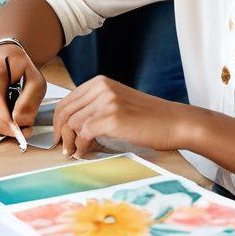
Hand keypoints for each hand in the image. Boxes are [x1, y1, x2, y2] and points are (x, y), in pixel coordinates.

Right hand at [0, 45, 45, 138]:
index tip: (20, 131)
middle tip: (25, 130)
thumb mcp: (36, 79)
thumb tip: (19, 121)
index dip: (6, 122)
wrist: (5, 55)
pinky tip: (8, 118)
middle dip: (7, 128)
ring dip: (2, 127)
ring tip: (19, 122)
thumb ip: (30, 100)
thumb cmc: (21, 66)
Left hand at [53, 75, 196, 157]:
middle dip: (59, 132)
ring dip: (70, 142)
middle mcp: (101, 88)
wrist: (176, 122)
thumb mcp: (118, 104)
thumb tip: (71, 128)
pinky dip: (81, 146)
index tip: (59, 136)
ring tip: (74, 153)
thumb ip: (96, 109)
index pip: (67, 100)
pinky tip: (85, 153)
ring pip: (72, 123)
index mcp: (100, 82)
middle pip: (65, 111)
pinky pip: (84, 133)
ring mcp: (106, 101)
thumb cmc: (149, 118)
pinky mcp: (112, 118)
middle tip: (62, 148)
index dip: (58, 121)